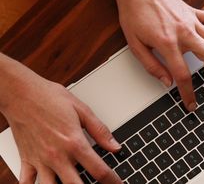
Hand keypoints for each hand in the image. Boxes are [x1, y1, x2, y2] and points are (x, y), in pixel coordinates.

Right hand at [0, 62, 121, 183]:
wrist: (21, 93)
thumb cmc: (50, 97)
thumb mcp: (82, 110)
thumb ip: (100, 131)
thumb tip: (116, 146)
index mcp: (74, 142)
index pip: (98, 170)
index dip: (112, 181)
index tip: (118, 183)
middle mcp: (57, 155)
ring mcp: (40, 160)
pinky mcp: (26, 160)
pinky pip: (26, 183)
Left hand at [114, 0, 203, 110]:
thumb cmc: (134, 14)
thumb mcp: (135, 44)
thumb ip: (152, 66)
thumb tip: (166, 82)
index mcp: (167, 42)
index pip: (183, 74)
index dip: (188, 93)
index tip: (192, 103)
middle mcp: (184, 31)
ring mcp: (192, 21)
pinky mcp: (195, 12)